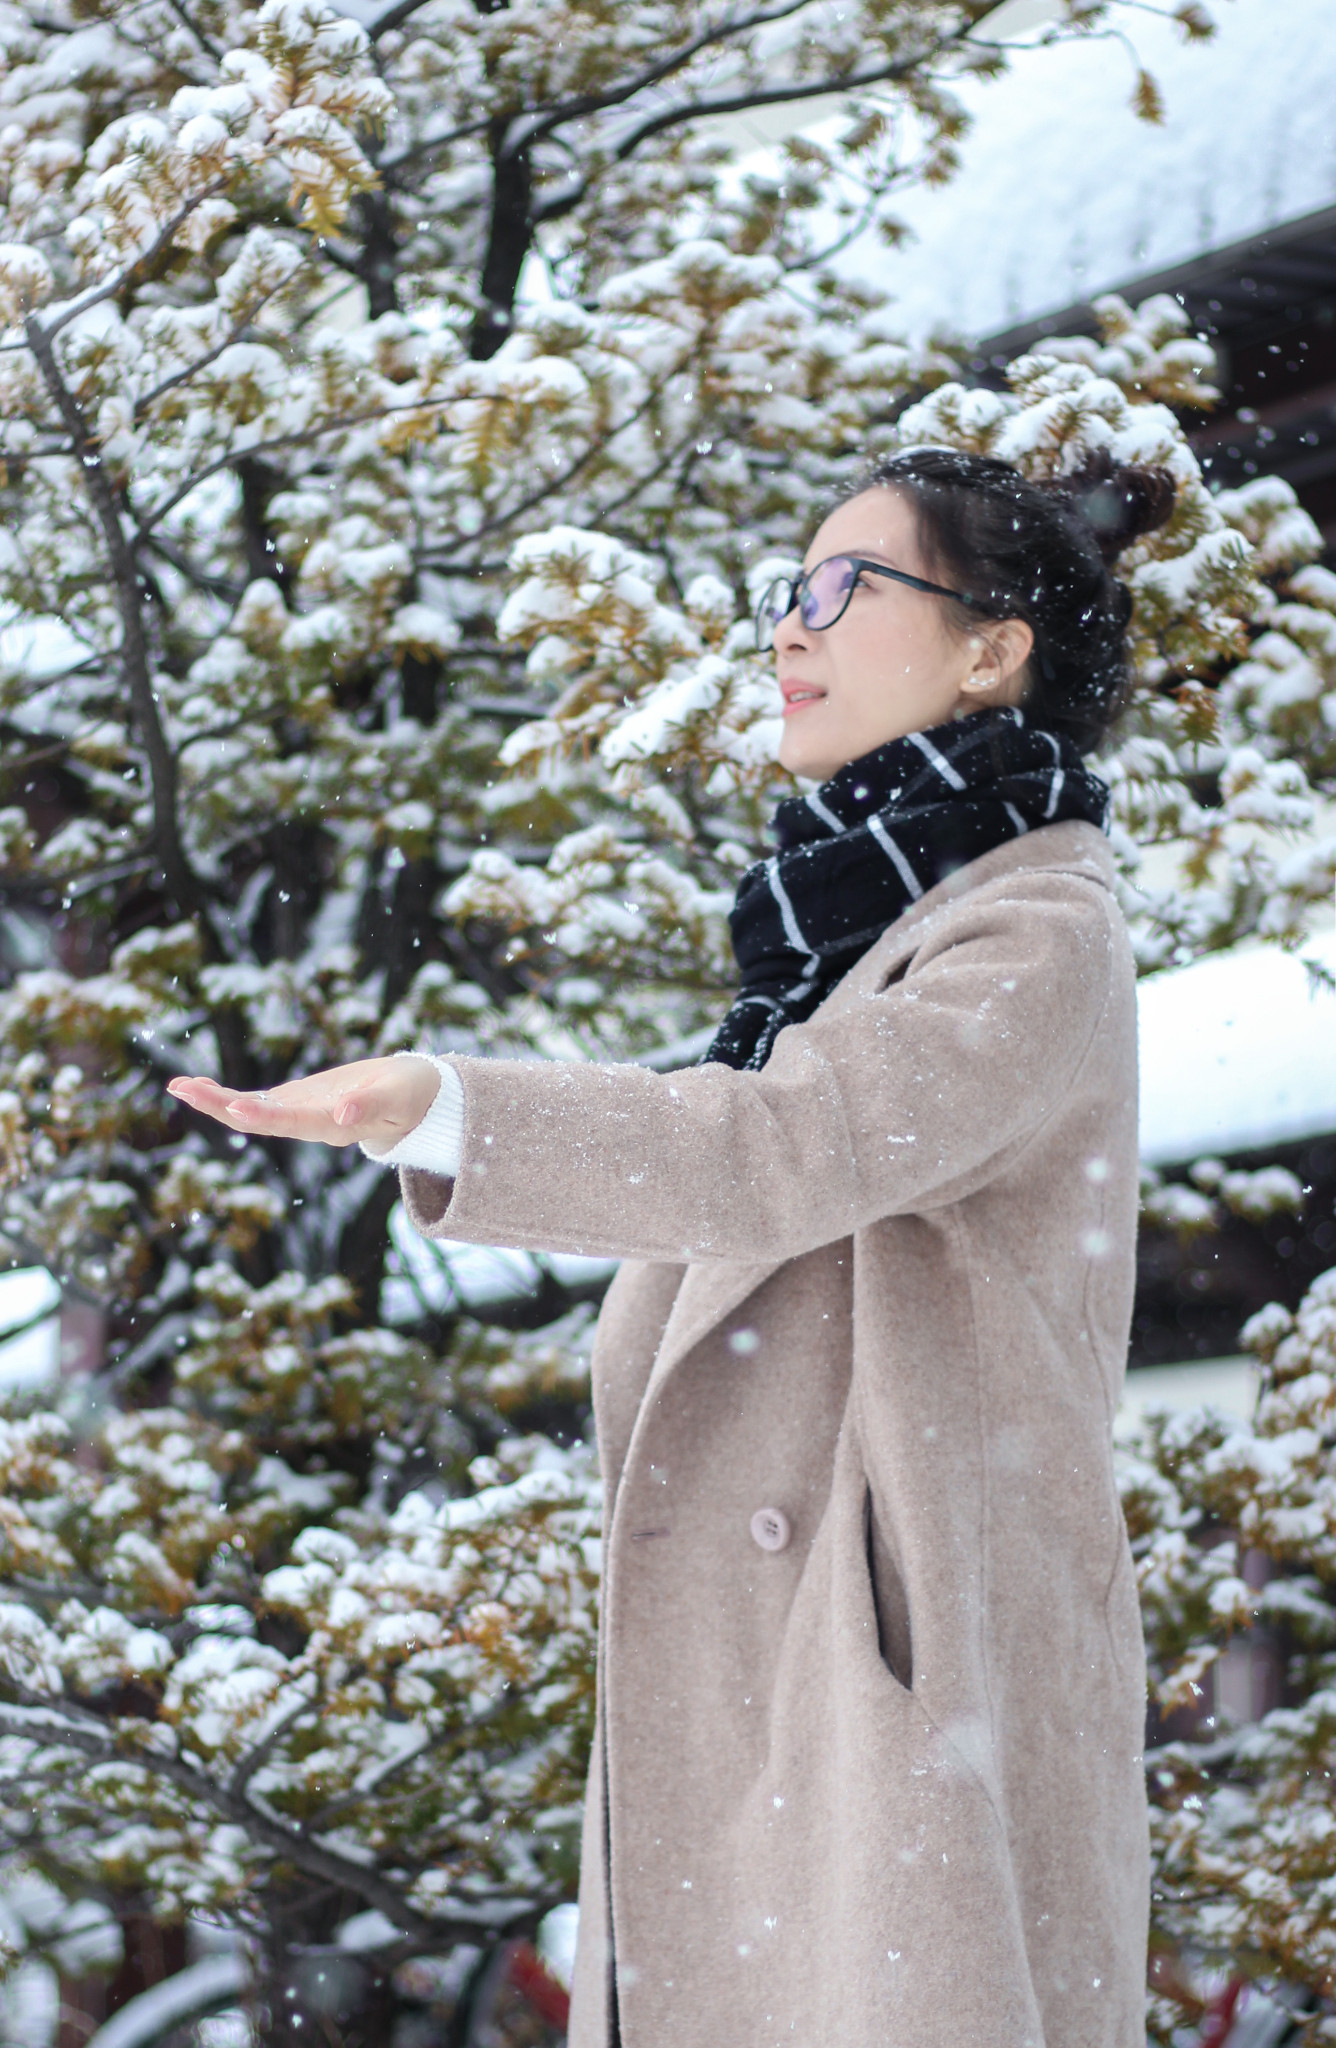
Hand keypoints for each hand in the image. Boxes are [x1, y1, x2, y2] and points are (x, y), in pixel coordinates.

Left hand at [167, 1056, 441, 1150]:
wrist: (414, 1100)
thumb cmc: (412, 1095)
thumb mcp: (398, 1095)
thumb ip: (371, 1105)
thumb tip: (342, 1116)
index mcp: (337, 1126)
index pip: (296, 1122)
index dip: (267, 1116)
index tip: (236, 1108)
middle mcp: (311, 1126)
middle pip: (261, 1120)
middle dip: (221, 1106)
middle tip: (184, 1089)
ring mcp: (299, 1116)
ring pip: (250, 1112)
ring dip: (213, 1101)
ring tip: (177, 1085)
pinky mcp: (295, 1104)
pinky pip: (253, 1102)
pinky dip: (224, 1095)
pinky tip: (197, 1086)